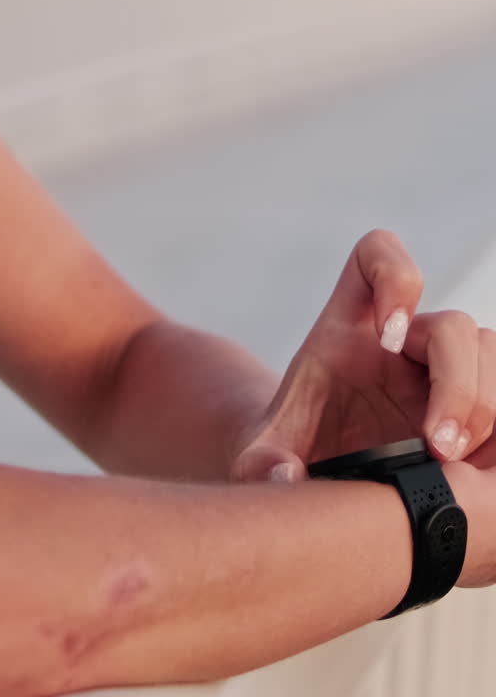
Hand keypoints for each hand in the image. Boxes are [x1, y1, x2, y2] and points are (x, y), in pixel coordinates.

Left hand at [231, 229, 495, 483]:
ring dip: (482, 407)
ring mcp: (439, 371)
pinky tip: (474, 469)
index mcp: (349, 326)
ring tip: (452, 462)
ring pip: (489, 355)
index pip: (378, 255)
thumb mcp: (261, 456)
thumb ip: (262, 461)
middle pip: (454, 327)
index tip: (387, 336)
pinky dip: (495, 429)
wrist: (312, 477)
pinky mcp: (464, 408)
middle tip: (437, 446)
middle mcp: (404, 339)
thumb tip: (286, 477)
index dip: (395, 273)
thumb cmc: (289, 450)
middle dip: (457, 386)